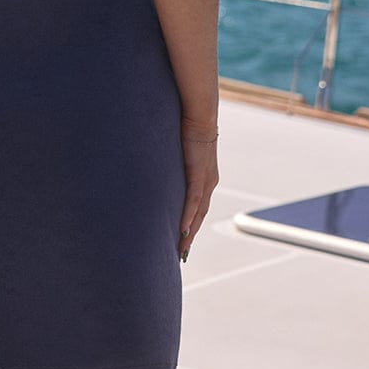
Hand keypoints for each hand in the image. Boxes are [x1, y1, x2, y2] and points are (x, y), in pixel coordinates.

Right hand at [178, 119, 218, 261]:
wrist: (199, 113)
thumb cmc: (188, 126)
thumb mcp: (180, 149)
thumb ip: (174, 160)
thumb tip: (160, 162)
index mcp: (206, 177)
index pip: (198, 207)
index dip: (191, 224)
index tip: (183, 239)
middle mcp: (209, 182)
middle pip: (200, 216)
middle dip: (190, 236)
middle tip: (181, 254)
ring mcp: (205, 179)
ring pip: (198, 213)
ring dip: (189, 233)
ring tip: (181, 250)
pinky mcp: (199, 174)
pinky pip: (193, 201)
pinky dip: (188, 217)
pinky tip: (182, 231)